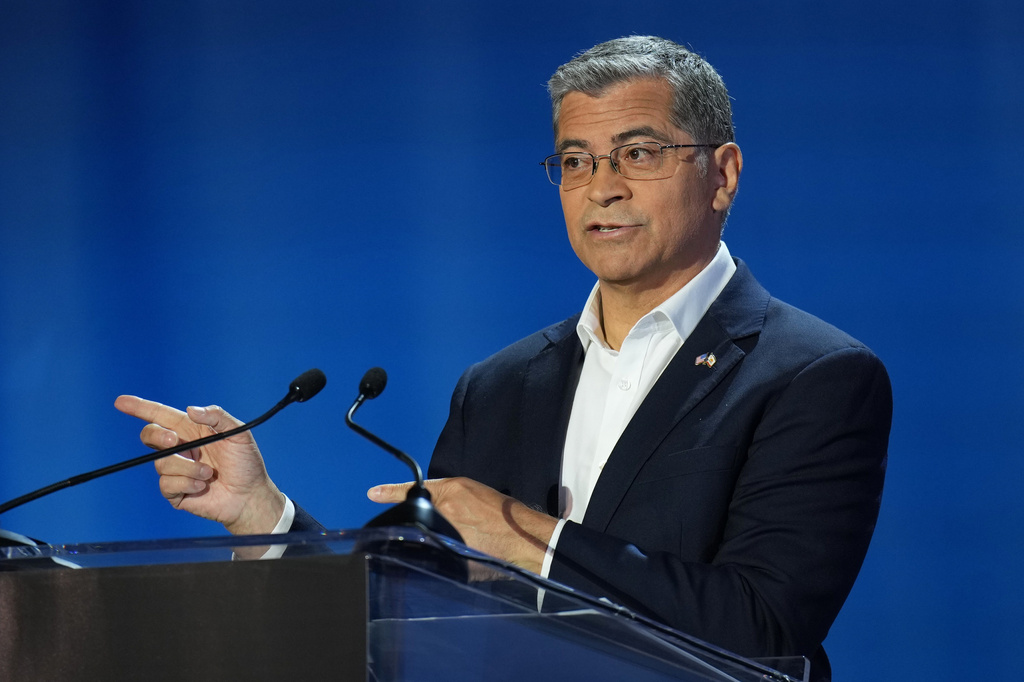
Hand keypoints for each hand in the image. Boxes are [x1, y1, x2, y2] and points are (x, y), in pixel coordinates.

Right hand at [114, 395, 284, 535]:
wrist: (250, 495)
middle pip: (150, 435)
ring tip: (208, 473)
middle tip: (174, 440)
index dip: (140, 407)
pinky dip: (186, 483)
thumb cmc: (246, 463)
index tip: (121, 402)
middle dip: (157, 435)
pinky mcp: (175, 491)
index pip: (161, 415)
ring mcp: (176, 470)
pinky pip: (167, 484)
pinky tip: (202, 486)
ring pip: (161, 462)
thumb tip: (192, 409)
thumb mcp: (239, 434)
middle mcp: (181, 448)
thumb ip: (218, 417)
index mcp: (192, 430)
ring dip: (187, 467)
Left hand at [368, 477, 556, 573]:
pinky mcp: (451, 554)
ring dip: (426, 541)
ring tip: (446, 546)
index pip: (415, 490)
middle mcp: (445, 509)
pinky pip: (432, 555)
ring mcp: (446, 532)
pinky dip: (433, 557)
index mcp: (452, 491)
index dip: (392, 491)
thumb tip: (438, 512)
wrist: (524, 537)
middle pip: (416, 516)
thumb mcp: (477, 495)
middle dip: (415, 522)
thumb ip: (453, 501)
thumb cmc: (506, 515)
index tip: (373, 493)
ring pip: (422, 536)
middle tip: (420, 530)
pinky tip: (444, 559)